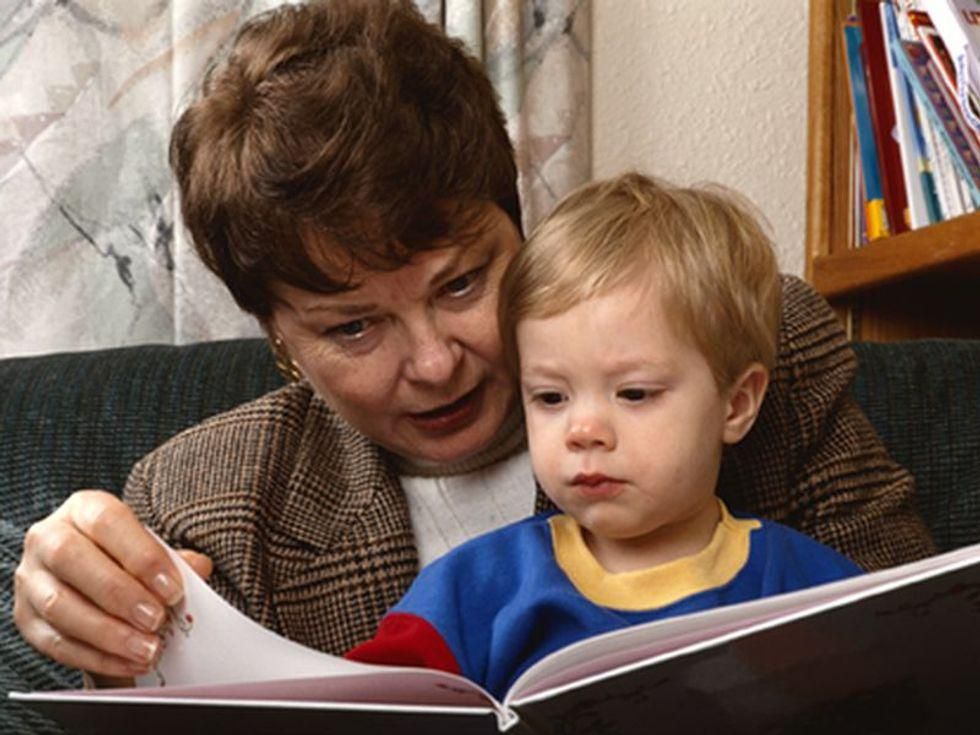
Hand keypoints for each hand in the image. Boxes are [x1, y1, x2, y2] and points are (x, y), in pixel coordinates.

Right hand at [13, 490, 212, 677]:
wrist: (96, 581)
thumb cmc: (128, 559)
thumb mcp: (151, 548)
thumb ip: (173, 558)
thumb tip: (198, 569)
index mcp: (84, 509)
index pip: (108, 521)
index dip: (140, 555)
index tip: (172, 588)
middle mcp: (48, 537)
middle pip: (72, 559)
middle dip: (119, 594)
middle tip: (157, 620)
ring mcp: (31, 578)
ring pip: (60, 606)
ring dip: (108, 633)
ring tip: (147, 648)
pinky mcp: (25, 618)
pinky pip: (56, 642)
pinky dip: (97, 656)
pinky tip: (129, 662)